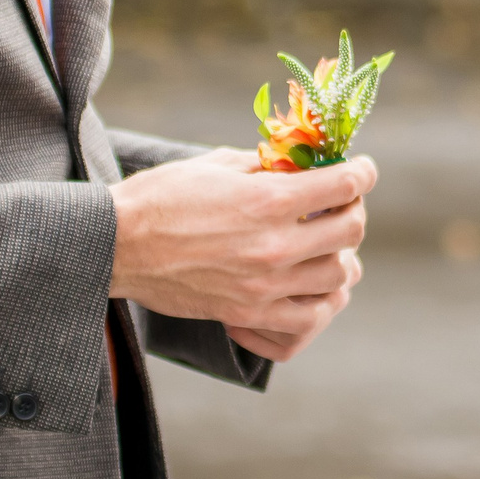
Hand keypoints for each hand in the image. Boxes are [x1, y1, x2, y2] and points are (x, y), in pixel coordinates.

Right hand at [108, 149, 374, 362]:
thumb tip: (299, 163)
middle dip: (353, 210)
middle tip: (340, 204)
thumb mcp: (217, 164)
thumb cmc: (162, 197)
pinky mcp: (249, 312)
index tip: (362, 169)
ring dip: (340, 255)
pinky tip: (308, 282)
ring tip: (324, 244)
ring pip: (339, 275)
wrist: (116, 246)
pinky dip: (319, 299)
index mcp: (269, 199)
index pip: (345, 184)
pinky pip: (310, 315)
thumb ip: (266, 165)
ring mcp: (265, 284)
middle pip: (351, 230)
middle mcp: (275, 245)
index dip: (363, 172)